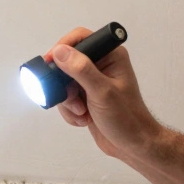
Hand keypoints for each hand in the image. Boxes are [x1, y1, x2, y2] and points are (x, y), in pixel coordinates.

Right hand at [45, 27, 159, 159]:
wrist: (132, 145)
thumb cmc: (126, 119)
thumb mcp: (102, 92)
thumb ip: (81, 70)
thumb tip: (60, 51)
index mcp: (111, 55)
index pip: (80, 38)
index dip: (63, 48)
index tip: (50, 62)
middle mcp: (101, 65)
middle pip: (66, 62)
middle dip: (64, 84)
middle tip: (73, 98)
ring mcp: (92, 81)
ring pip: (63, 82)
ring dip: (68, 101)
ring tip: (82, 112)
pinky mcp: (86, 96)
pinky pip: (66, 98)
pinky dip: (70, 111)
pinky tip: (84, 119)